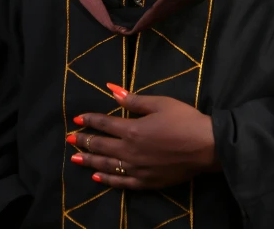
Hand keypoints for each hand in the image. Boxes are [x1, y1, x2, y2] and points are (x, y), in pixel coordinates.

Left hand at [66, 85, 220, 189]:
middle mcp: (129, 151)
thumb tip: (111, 90)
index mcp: (132, 129)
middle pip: (101, 146)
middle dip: (83, 141)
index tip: (77, 119)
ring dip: (90, 161)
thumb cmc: (184, 120)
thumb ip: (133, 100)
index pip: (105, 124)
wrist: (205, 146)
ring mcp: (136, 169)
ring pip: (107, 165)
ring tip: (75, 159)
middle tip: (69, 140)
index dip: (90, 120)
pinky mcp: (146, 182)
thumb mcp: (160, 103)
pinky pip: (121, 183)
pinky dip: (107, 180)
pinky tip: (98, 177)